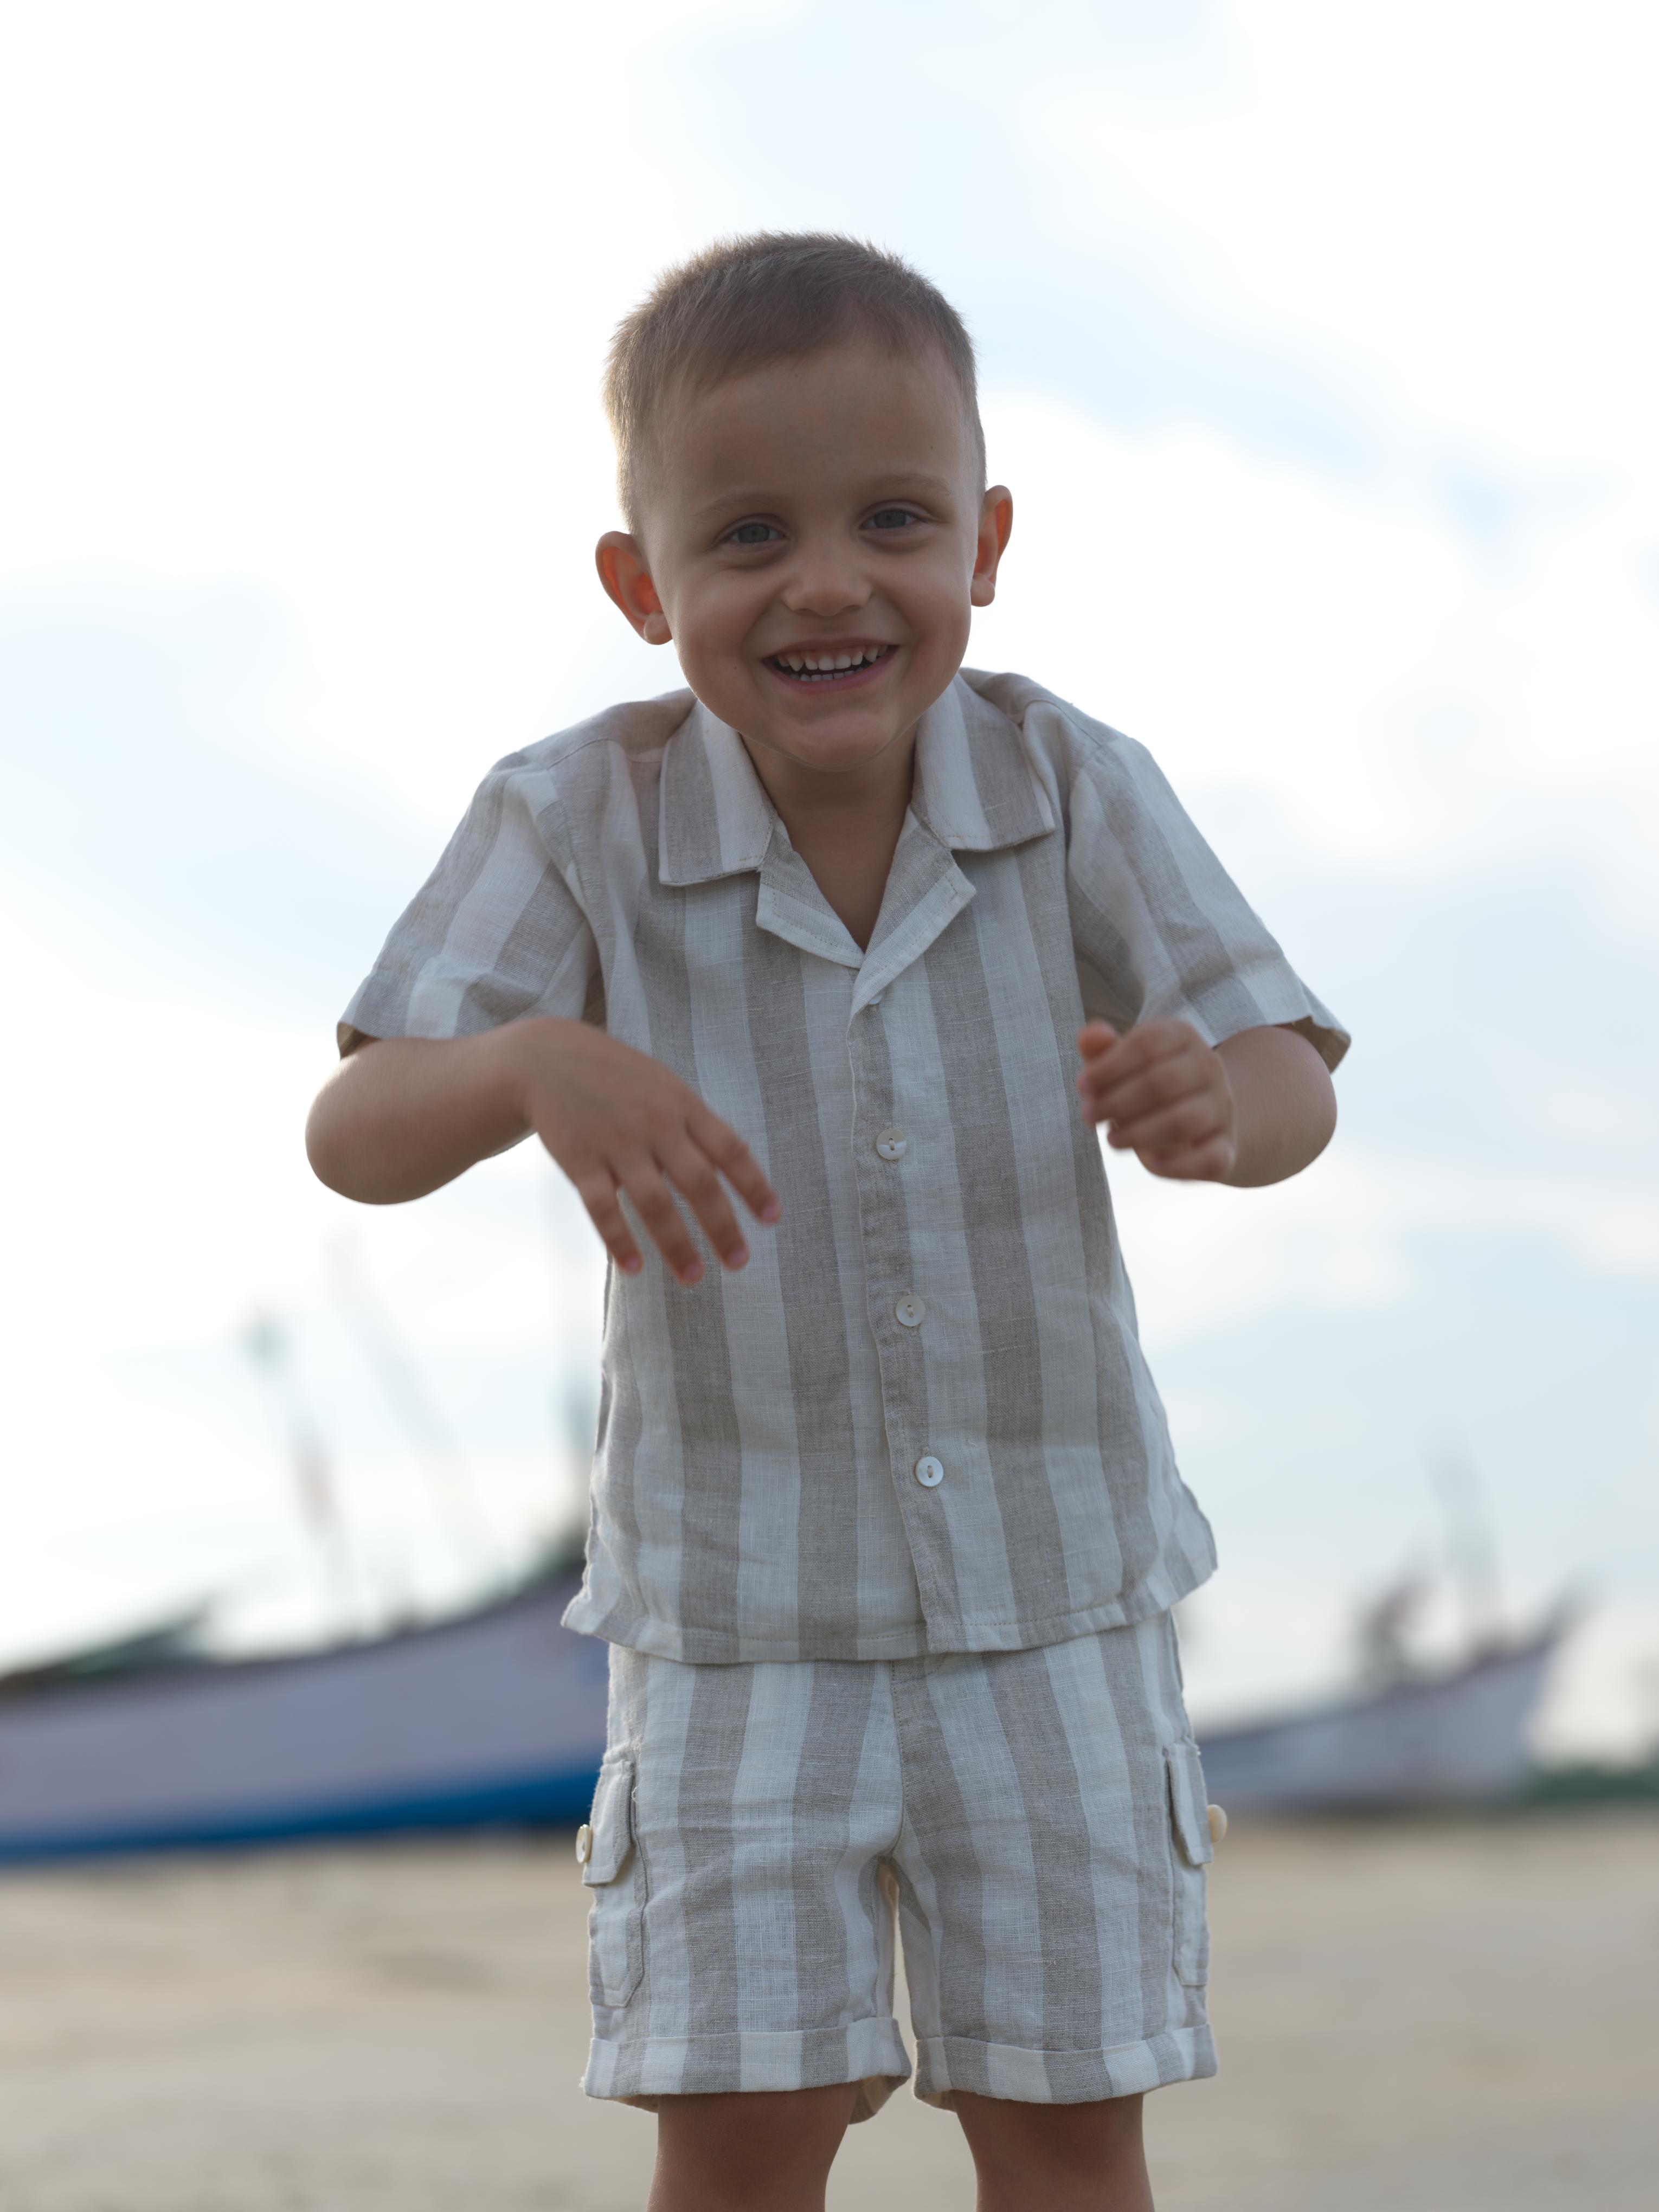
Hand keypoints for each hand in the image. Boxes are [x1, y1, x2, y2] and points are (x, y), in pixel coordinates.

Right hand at [507, 1019, 780, 1284]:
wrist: (546, 1058)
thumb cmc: (617, 1077)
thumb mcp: (663, 1086)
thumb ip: (694, 1123)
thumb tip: (730, 1166)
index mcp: (682, 1106)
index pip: (730, 1150)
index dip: (754, 1185)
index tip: (773, 1218)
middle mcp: (655, 1125)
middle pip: (699, 1183)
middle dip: (723, 1227)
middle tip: (739, 1263)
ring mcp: (617, 1143)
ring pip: (655, 1202)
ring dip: (677, 1244)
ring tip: (693, 1278)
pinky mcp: (580, 1160)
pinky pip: (603, 1208)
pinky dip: (619, 1240)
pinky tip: (634, 1268)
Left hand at [1075, 1019, 1236, 1181]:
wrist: (1200, 1117)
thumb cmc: (1146, 1085)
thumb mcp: (1122, 1063)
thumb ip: (1102, 1049)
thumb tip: (1090, 1036)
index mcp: (1182, 1037)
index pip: (1148, 1043)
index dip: (1109, 1066)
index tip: (1082, 1086)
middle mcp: (1209, 1067)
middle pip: (1164, 1081)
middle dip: (1118, 1101)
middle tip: (1088, 1115)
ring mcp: (1222, 1108)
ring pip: (1186, 1121)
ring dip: (1141, 1133)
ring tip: (1111, 1140)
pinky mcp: (1227, 1147)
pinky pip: (1211, 1159)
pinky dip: (1179, 1166)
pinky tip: (1151, 1163)